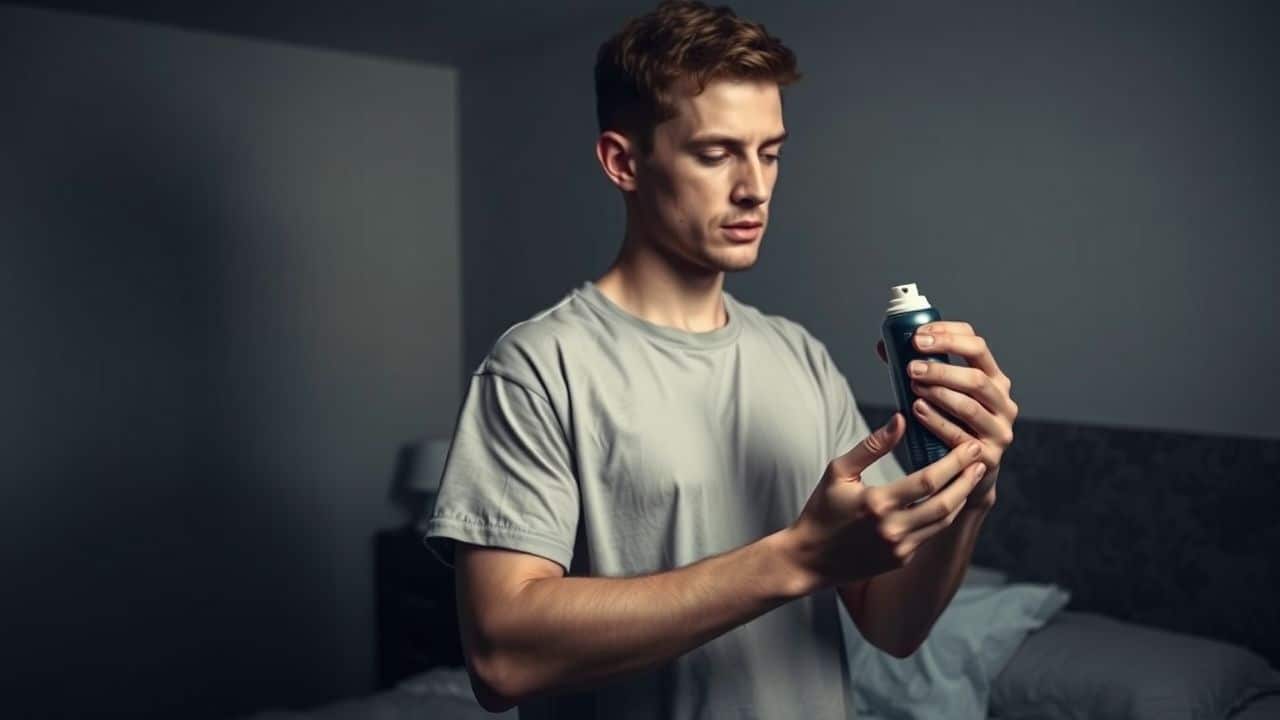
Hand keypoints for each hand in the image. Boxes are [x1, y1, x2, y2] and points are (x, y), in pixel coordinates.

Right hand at [786, 416, 989, 589]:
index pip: (928, 481)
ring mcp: (900, 548)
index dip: (954, 462)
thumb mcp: (838, 472)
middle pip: (945, 503)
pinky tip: (950, 497)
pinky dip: (943, 514)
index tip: (970, 445)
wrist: (809, 560)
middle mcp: (893, 529)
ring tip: (973, 475)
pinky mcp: (901, 559)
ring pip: (943, 521)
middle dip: (968, 479)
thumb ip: (871, 446)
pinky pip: (931, 534)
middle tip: (982, 458)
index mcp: (877, 504)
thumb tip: (900, 420)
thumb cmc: (821, 511)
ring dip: (961, 497)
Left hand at [876, 321, 1017, 509]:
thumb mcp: (943, 394)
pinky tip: (917, 411)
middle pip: (976, 378)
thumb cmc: (951, 424)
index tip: (917, 336)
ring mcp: (999, 430)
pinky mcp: (989, 456)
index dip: (949, 336)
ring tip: (912, 386)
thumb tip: (886, 346)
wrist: (966, 473)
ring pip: (969, 406)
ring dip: (938, 393)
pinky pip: (960, 436)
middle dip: (941, 368)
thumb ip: (921, 370)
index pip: (978, 346)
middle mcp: (1004, 402)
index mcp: (995, 379)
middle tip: (911, 366)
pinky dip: (936, 422)